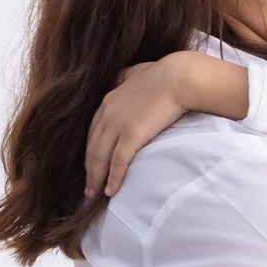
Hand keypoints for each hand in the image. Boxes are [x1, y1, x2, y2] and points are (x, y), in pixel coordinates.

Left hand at [84, 58, 188, 197]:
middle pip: (91, 147)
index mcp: (107, 101)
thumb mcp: (136, 73)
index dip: (90, 151)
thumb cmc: (164, 74)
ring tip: (94, 193)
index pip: (93, 132)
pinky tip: (111, 191)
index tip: (90, 164)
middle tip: (88, 186)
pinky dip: (113, 178)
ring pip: (100, 158)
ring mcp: (117, 125)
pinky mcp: (131, 135)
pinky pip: (118, 162)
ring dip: (95, 178)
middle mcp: (107, 114)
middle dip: (89, 169)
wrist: (178, 78)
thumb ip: (125, 79)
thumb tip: (124, 79)